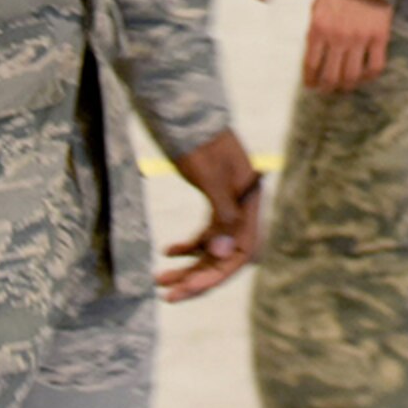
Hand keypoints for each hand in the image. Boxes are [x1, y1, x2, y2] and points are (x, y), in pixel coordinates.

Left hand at [157, 129, 262, 302]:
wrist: (189, 113)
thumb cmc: (201, 141)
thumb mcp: (211, 177)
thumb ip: (221, 215)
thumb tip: (222, 255)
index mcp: (248, 203)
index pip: (239, 253)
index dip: (215, 275)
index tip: (187, 289)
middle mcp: (242, 209)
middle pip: (224, 256)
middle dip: (197, 278)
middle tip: (166, 294)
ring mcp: (228, 207)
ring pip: (212, 249)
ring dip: (188, 267)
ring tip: (159, 280)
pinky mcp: (214, 202)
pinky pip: (204, 235)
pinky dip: (187, 247)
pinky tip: (167, 252)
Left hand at [304, 0, 393, 93]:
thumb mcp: (318, 7)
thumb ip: (315, 32)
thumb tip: (314, 58)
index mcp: (319, 28)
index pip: (311, 65)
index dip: (310, 81)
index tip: (311, 86)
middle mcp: (338, 36)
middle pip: (330, 76)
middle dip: (327, 88)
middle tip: (327, 90)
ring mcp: (360, 38)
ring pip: (351, 76)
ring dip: (346, 86)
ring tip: (345, 86)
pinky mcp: (380, 37)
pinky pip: (375, 67)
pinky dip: (369, 77)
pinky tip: (364, 76)